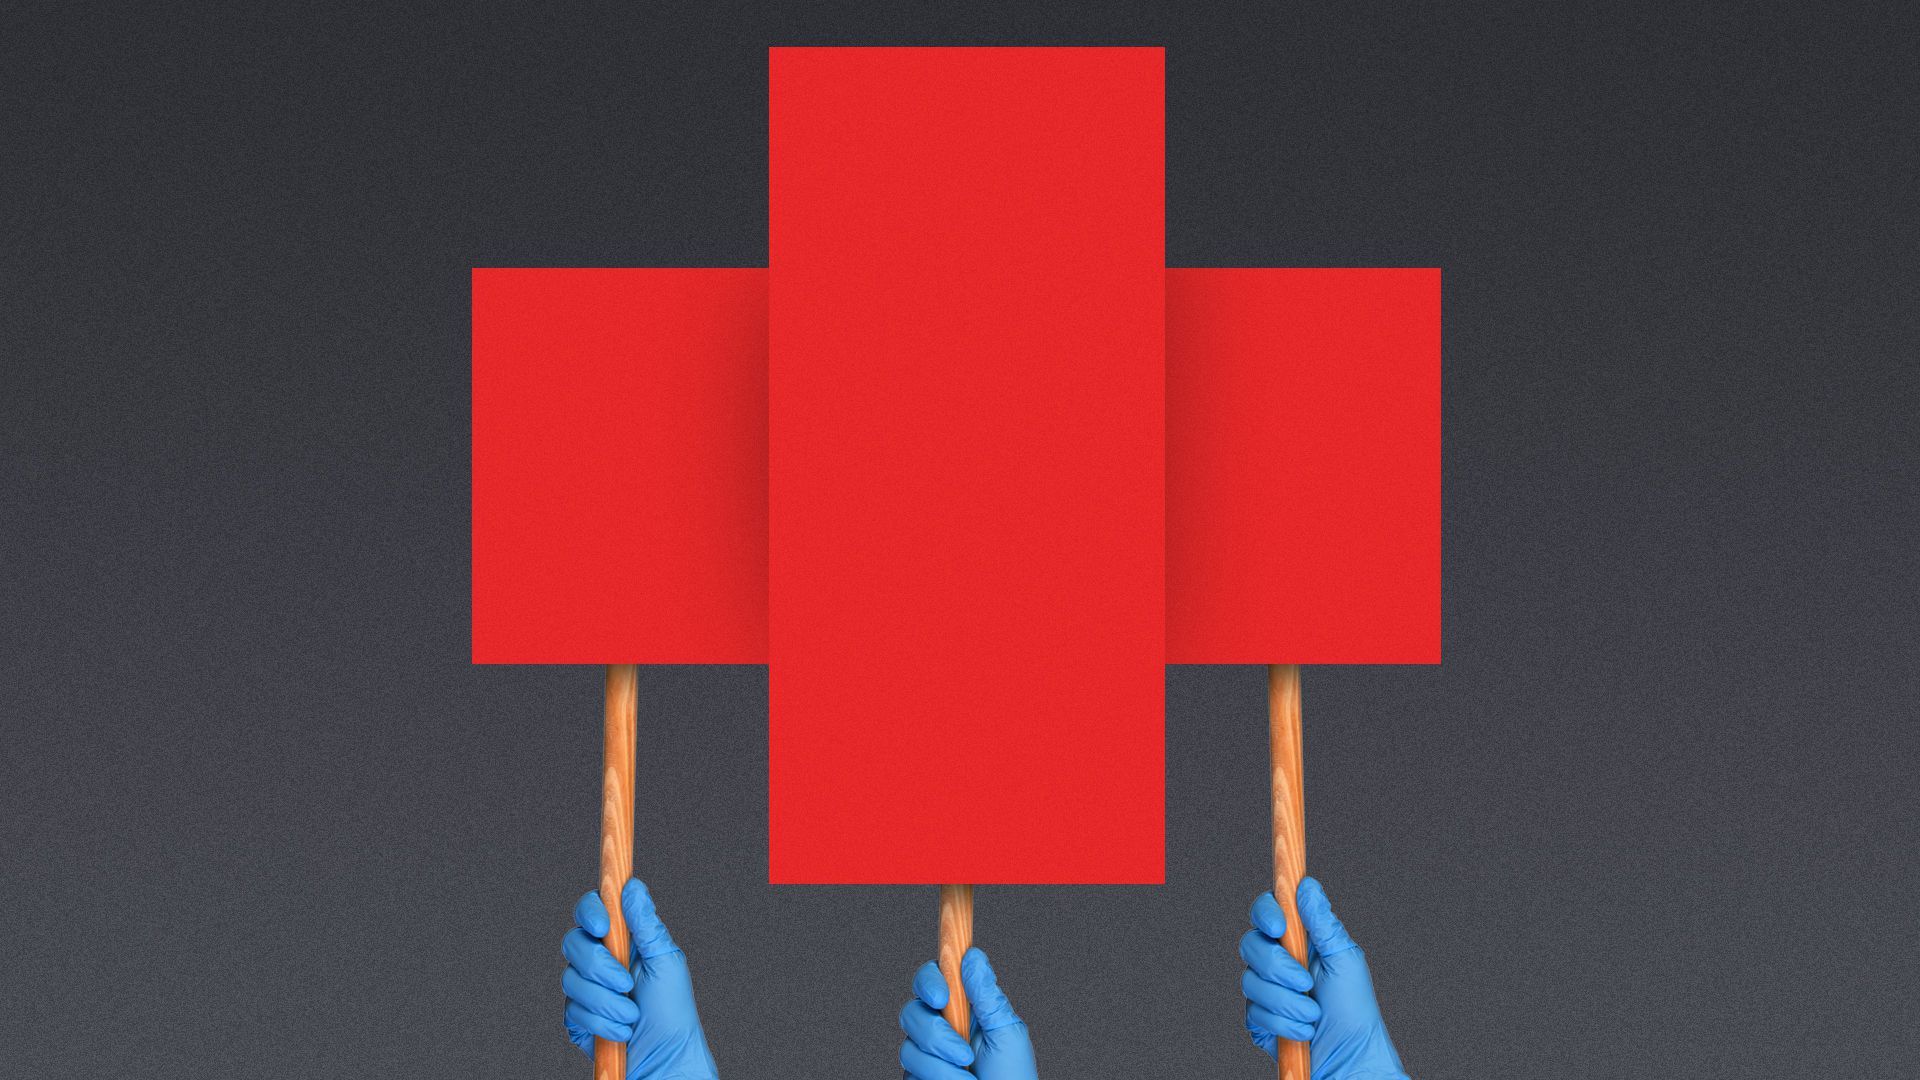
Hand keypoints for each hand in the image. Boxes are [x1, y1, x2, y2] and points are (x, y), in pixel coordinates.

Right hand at [563, 879, 718, 1079]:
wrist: (665, 1058)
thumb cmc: (672, 1011)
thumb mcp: (665, 962)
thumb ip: (646, 925)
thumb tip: (633, 887)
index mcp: (622, 941)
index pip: (591, 911)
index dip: (590, 911)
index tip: (603, 925)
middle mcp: (600, 960)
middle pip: (573, 943)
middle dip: (600, 966)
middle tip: (627, 984)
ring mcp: (586, 989)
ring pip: (571, 980)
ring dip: (606, 1001)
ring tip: (632, 1015)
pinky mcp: (577, 1018)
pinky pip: (573, 1011)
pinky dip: (601, 1022)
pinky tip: (622, 1031)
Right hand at [898, 948, 1037, 1079]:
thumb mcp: (1007, 1035)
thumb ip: (987, 996)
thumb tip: (973, 956)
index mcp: (965, 1011)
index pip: (934, 980)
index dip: (929, 981)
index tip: (942, 998)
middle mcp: (942, 1030)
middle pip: (912, 1012)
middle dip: (935, 1034)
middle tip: (963, 1054)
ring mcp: (927, 1057)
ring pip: (908, 1046)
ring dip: (940, 1067)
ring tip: (968, 1078)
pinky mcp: (917, 1079)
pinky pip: (908, 1073)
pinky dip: (935, 1079)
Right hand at [1241, 877, 1407, 1079]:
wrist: (1349, 1058)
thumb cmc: (1355, 1010)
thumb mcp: (1344, 960)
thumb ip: (1323, 923)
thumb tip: (1307, 885)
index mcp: (1298, 941)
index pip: (1267, 912)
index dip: (1265, 914)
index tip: (1279, 928)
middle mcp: (1278, 961)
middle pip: (1251, 945)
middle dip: (1278, 968)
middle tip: (1306, 983)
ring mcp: (1266, 990)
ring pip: (1251, 982)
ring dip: (1286, 1002)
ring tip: (1313, 1015)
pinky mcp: (1259, 1019)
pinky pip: (1254, 1012)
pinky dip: (1282, 1024)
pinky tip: (1303, 1031)